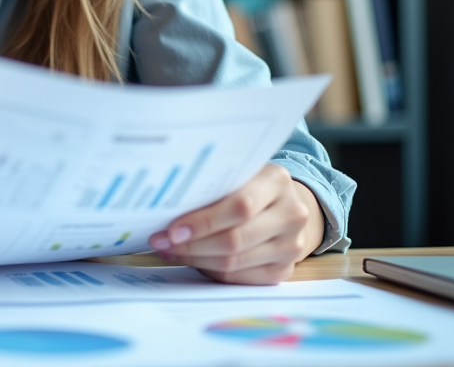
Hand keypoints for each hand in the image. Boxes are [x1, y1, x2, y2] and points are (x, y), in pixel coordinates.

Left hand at [147, 163, 323, 284]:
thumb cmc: (248, 186)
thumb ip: (212, 187)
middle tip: (162, 242)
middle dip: (192, 244)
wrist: (284, 205)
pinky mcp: (284, 270)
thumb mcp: (236, 175)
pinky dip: (210, 271)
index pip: (239, 207)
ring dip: (196, 259)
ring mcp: (291, 245)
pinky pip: (239, 278)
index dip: (203, 222)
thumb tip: (166, 207)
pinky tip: (191, 259)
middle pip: (235, 239)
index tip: (172, 229)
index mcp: (277, 181)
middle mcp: (292, 214)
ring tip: (170, 250)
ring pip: (234, 262)